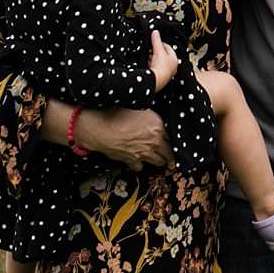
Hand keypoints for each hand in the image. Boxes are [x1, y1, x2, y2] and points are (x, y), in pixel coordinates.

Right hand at [48, 105, 169, 168]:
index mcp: (158, 125)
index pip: (174, 137)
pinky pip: (140, 167)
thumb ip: (151, 114)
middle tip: (170, 152)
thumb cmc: (116, 111)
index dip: (175, 138)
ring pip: (159, 162)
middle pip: (170, 153)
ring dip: (159, 160)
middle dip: (170, 152)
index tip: (175, 139)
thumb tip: (157, 115)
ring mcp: (143, 153)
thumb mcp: (138, 106)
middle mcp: (154, 141)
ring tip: (159, 157)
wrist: (98, 127)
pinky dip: (140, 164)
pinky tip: (139, 160)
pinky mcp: (131, 161)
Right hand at [149, 29, 179, 90]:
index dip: (161, 43)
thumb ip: (156, 40)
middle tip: (150, 48)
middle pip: (164, 55)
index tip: (155, 41)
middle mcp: (172, 66)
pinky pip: (156, 69)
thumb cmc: (160, 66)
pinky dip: (152, 65)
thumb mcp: (158, 50)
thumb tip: (155, 32)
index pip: (168, 47)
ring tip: (148, 56)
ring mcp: (167, 73)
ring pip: (160, 62)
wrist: (155, 81)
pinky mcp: (161, 78)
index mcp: (174, 59)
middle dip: (156, 51)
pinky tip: (147, 65)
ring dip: (154, 59)